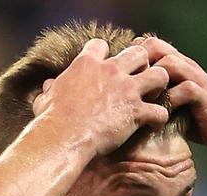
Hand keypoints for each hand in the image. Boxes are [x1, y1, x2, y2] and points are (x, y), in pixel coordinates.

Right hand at [32, 39, 169, 156]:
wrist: (63, 137)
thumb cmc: (51, 121)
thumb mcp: (46, 100)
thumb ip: (51, 90)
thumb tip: (48, 87)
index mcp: (86, 65)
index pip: (101, 46)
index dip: (106, 56)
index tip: (105, 67)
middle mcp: (110, 71)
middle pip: (138, 53)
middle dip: (142, 65)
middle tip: (138, 80)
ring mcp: (126, 90)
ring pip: (159, 75)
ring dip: (159, 85)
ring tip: (153, 97)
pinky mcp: (136, 111)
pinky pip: (160, 110)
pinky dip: (159, 117)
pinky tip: (154, 123)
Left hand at [139, 37, 206, 159]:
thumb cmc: (204, 125)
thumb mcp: (177, 109)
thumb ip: (158, 100)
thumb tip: (127, 109)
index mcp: (179, 68)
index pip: (150, 45)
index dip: (133, 60)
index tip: (122, 83)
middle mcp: (188, 68)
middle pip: (155, 47)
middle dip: (138, 67)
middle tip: (129, 94)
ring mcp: (198, 81)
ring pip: (169, 64)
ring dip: (151, 83)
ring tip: (142, 105)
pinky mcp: (206, 97)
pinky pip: (184, 89)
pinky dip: (169, 101)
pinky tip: (160, 118)